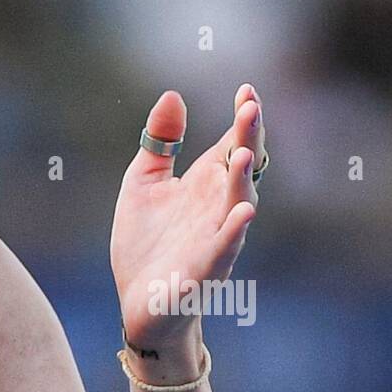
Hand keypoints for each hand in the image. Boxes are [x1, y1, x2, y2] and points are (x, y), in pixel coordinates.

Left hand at [110, 84, 264, 352]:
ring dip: (241, 179)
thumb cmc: (147, 242)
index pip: (231, 144)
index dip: (242, 119)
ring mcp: (214, 239)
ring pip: (237, 205)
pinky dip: (234, 231)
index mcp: (205, 184)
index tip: (247, 89)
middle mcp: (216, 208)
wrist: (140, 302)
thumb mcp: (144, 182)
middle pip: (240, 168)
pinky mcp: (203, 271)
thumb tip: (173, 95)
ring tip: (244, 151)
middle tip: (251, 107)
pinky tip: (244, 212)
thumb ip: (160, 143)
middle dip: (248, 139)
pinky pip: (224, 249)